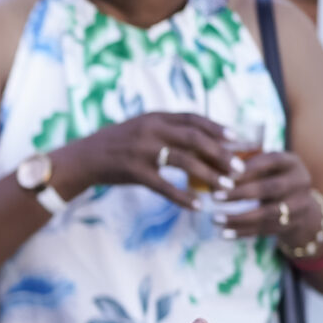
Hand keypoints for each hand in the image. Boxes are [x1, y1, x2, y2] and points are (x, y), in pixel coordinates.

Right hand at [55, 112, 237, 205]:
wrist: (84, 158)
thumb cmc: (117, 144)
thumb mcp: (141, 127)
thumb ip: (167, 129)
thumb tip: (203, 139)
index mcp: (154, 116)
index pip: (193, 118)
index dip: (217, 127)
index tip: (236, 138)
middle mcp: (150, 130)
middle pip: (195, 139)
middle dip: (221, 153)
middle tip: (239, 167)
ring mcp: (142, 151)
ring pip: (184, 162)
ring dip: (209, 175)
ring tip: (226, 187)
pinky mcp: (135, 172)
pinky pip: (165, 186)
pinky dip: (183, 197)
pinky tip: (198, 206)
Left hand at [212, 149, 320, 246]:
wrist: (299, 204)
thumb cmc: (271, 178)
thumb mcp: (264, 167)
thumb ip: (246, 167)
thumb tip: (219, 176)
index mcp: (291, 162)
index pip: (270, 161)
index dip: (248, 169)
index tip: (224, 176)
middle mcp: (300, 182)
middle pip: (269, 188)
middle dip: (240, 194)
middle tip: (214, 197)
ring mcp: (299, 205)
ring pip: (266, 213)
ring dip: (238, 218)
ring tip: (215, 219)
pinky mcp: (292, 224)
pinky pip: (265, 229)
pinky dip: (244, 232)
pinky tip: (225, 233)